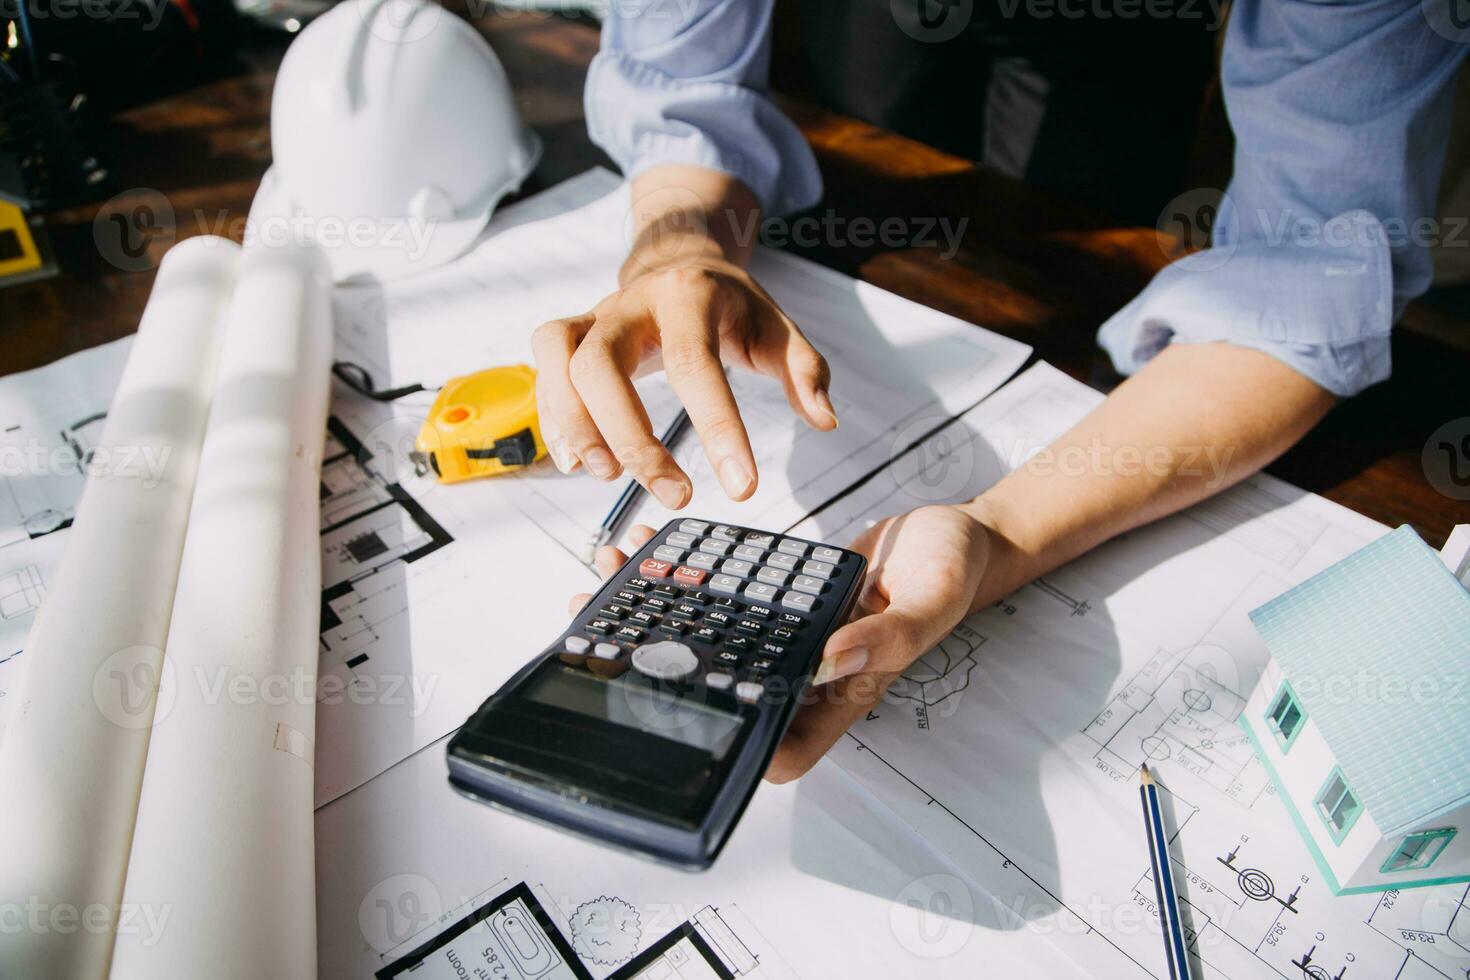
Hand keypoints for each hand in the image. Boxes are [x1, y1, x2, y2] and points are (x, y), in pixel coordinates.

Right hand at [532, 258, 837, 510]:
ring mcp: (593, 317)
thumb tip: (825, 419)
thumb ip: (804, 370)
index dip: (718, 430)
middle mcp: (631, 303)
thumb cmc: (729, 305)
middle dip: (631, 436)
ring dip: (576, 426)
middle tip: (674, 492)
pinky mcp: (569, 337)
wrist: (677, 261)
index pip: (696, 366)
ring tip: (609, 476)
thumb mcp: (777, 327)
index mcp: (688, 296)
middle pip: (602, 364)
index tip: (742, 487)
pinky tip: (576, 461)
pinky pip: (543, 373)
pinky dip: (553, 421)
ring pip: (560, 361)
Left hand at [567, 507, 995, 784]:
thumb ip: (888, 634)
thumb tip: (830, 660)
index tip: (676, 720)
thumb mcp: (932, 596)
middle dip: (665, 675)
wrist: (953, 532)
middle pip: (731, 695)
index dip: (735, 752)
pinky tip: (655, 549)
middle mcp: (809, 673)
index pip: (784, 748)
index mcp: (845, 692)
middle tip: (601, 637)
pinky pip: (727, 600)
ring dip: (659, 620)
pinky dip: (688, 576)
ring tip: (609, 582)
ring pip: (715, 646)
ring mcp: (790, 637)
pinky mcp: (780, 602)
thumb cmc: (953, 571)